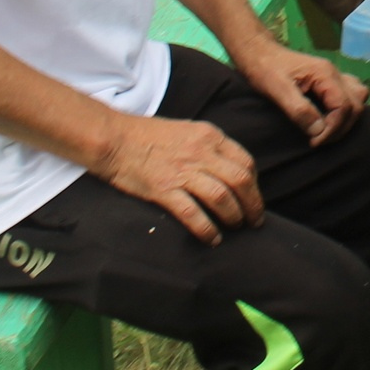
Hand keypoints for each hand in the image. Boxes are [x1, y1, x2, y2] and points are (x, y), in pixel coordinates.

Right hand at [92, 111, 261, 243]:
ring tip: (235, 228)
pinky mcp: (163, 189)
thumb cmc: (149, 135)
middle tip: (254, 221)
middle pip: (240, 180)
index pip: (246, 161)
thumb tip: (228, 171)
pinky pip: (193, 213)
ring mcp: (182, 171)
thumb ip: (209, 148)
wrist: (114, 138)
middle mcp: (201, 152)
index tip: (253, 198)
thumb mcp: (188, 131)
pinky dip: (207, 229)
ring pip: (221, 197)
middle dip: (253, 204)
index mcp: (210, 136)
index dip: (255, 185)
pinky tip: (212, 239)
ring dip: (234, 216)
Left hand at [232, 38, 368, 147]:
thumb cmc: (265, 69)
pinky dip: (345, 109)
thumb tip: (318, 131)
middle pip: (355, 104)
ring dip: (346, 118)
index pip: (344, 106)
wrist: (258, 53)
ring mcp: (334, 76)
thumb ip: (299, 110)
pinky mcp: (328, 80)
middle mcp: (334, 74)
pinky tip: (327, 117)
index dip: (333, 128)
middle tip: (319, 140)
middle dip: (341, 127)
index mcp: (324, 74)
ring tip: (326, 131)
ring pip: (358, 97)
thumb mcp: (277, 90)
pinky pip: (350, 94)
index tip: (314, 141)